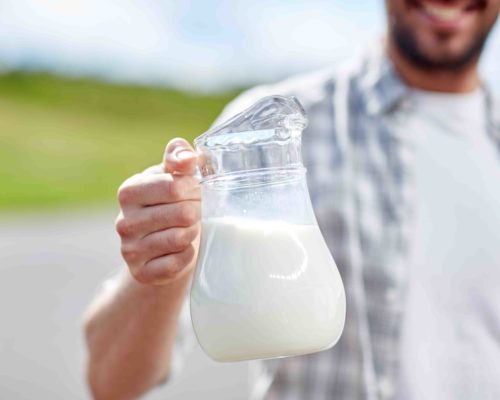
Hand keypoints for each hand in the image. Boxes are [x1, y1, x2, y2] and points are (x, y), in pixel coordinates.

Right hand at [115, 138, 200, 284]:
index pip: (175, 186)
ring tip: (188, 229)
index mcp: (129, 191)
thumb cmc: (171, 204)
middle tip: (195, 213)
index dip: (195, 189)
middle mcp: (124, 221)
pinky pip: (178, 263)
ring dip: (193, 233)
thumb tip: (190, 158)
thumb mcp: (172, 175)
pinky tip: (182, 250)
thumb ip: (179, 156)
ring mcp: (130, 250)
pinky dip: (187, 256)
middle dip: (197, 212)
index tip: (196, 192)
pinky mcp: (141, 273)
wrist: (161, 247)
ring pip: (180, 238)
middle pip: (182, 213)